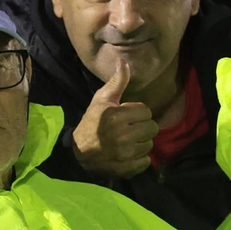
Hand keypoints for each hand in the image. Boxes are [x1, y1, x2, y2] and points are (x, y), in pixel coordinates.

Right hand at [71, 57, 158, 177]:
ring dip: (142, 142)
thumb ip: (117, 82)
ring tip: (128, 142)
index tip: (127, 116)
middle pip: (152, 128)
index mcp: (116, 116)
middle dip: (143, 127)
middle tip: (130, 129)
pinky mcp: (127, 168)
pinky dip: (140, 159)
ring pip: (149, 144)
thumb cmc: (92, 122)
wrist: (78, 152)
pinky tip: (128, 154)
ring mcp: (125, 154)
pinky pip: (146, 161)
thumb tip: (124, 61)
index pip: (146, 111)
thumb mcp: (101, 99)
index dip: (138, 112)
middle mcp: (122, 135)